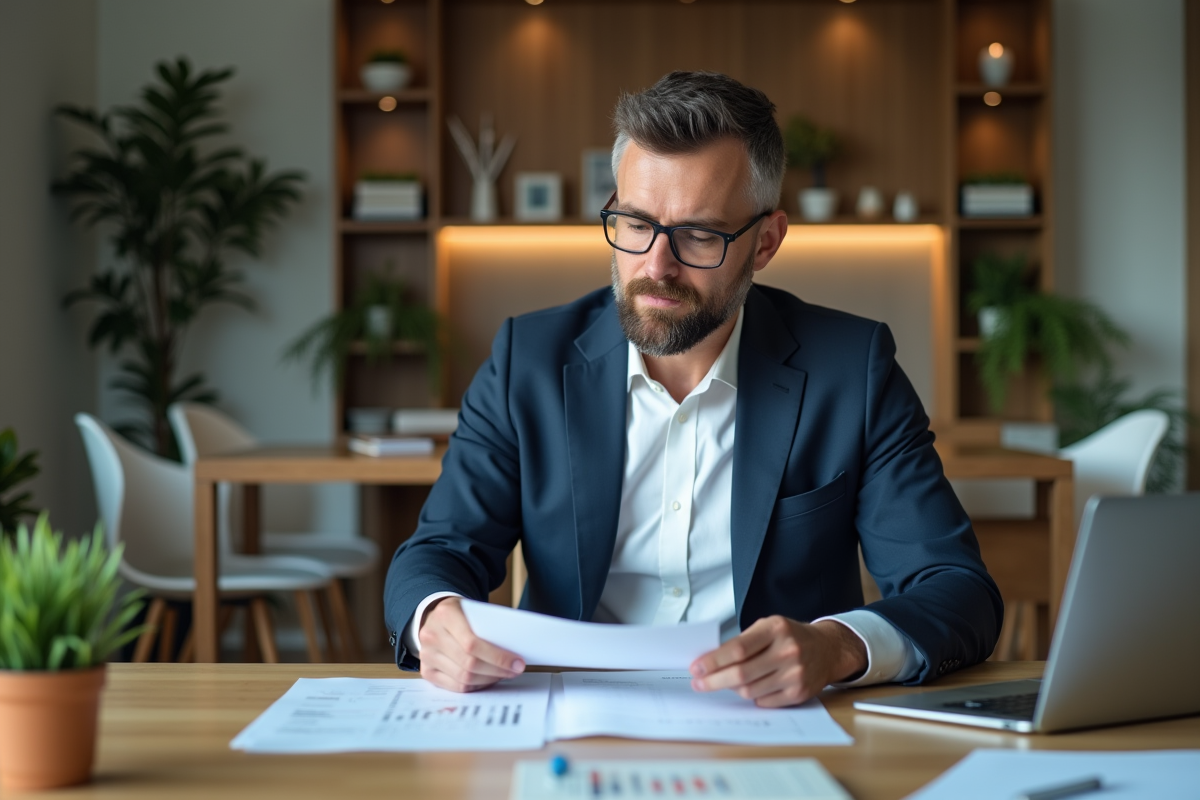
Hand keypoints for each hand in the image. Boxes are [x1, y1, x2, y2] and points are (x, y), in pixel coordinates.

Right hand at [417, 596, 525, 691]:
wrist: (434, 615)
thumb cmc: (460, 613)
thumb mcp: (473, 609)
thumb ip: (489, 626)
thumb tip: (515, 651)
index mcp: (445, 614)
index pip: (472, 643)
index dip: (498, 657)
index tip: (518, 663)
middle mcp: (431, 635)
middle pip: (469, 663)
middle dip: (497, 670)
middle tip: (515, 670)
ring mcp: (426, 655)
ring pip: (463, 678)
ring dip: (489, 679)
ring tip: (503, 674)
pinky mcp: (427, 671)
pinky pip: (455, 686)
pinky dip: (476, 686)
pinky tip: (488, 679)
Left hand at [688, 616, 866, 706]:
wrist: (827, 649)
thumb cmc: (791, 636)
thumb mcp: (768, 626)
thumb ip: (742, 641)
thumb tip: (710, 661)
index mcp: (775, 629)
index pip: (738, 649)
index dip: (713, 660)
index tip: (696, 667)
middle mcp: (787, 651)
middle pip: (741, 673)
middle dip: (714, 680)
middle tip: (699, 683)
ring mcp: (795, 674)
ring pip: (750, 690)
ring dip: (732, 689)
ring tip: (725, 682)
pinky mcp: (798, 693)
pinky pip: (764, 701)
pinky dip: (752, 696)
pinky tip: (750, 688)